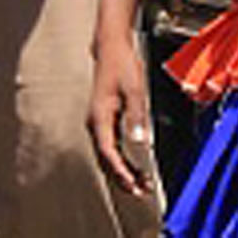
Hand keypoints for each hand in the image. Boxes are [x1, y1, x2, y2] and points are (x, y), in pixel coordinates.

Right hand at [89, 30, 155, 197]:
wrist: (111, 46)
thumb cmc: (121, 64)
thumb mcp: (135, 89)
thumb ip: (137, 116)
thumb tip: (140, 141)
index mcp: (100, 116)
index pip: (107, 151)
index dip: (120, 170)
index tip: (133, 183)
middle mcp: (95, 122)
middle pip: (106, 158)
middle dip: (123, 177)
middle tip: (141, 191)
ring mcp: (98, 121)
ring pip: (109, 153)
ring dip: (124, 169)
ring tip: (142, 183)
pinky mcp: (105, 119)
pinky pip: (112, 145)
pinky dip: (123, 157)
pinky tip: (136, 163)